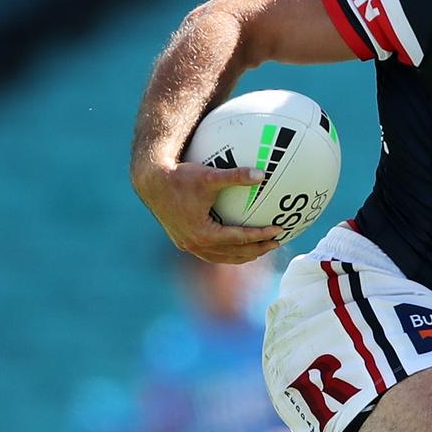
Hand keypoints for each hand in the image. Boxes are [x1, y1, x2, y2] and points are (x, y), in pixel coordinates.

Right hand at [134, 162, 283, 263]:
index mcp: (203, 233)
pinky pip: (211, 252)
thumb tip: (263, 174)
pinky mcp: (184, 241)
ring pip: (222, 257)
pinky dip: (228, 250)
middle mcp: (195, 244)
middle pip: (234, 254)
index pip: (239, 239)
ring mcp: (188, 245)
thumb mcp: (210, 175)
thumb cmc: (180, 177)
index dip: (261, 235)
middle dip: (258, 249)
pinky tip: (239, 243)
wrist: (152, 183)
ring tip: (262, 247)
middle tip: (278, 241)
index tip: (279, 229)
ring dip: (243, 254)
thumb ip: (236, 176)